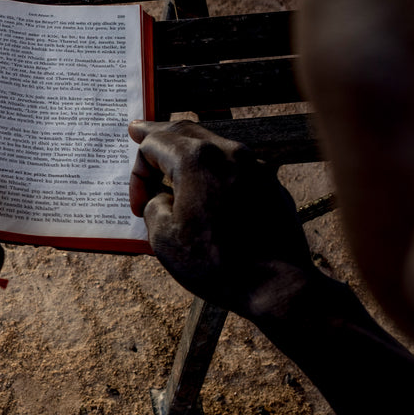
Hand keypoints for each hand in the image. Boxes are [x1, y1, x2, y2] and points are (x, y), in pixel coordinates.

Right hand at [129, 120, 316, 321]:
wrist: (276, 285)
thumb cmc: (217, 263)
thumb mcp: (164, 238)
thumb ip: (153, 206)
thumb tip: (161, 199)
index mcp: (196, 160)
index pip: (152, 145)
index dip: (137, 173)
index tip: (138, 204)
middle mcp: (228, 153)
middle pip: (184, 131)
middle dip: (158, 135)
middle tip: (138, 129)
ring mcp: (254, 165)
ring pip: (212, 144)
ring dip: (187, 150)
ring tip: (172, 157)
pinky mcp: (270, 183)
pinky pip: (233, 164)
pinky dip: (212, 167)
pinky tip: (206, 185)